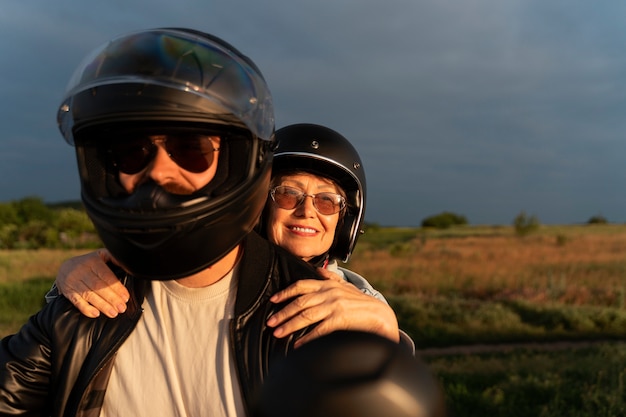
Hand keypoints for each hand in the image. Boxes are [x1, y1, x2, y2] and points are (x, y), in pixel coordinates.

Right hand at [56, 249, 128, 317]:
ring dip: (102, 306)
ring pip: (89, 295)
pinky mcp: (68, 292)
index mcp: (92, 262)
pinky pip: (76, 302)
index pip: (106, 276)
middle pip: (98, 287)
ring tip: (113, 313)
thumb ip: (114, 258)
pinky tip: (95, 314)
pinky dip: (86, 309)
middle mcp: (82, 271)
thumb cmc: (90, 263)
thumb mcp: (101, 255)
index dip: (116, 287)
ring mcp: (73, 282)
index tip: (125, 297)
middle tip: (122, 308)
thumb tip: (128, 265)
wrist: (65, 267)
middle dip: (111, 298)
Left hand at [266, 268, 399, 347]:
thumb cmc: (361, 302)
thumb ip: (331, 277)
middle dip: (283, 313)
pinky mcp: (340, 319)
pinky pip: (319, 329)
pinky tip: (298, 345)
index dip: (285, 292)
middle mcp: (329, 293)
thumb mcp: (346, 286)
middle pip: (300, 302)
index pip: (301, 286)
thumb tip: (319, 269)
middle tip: (270, 322)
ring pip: (306, 315)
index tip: (273, 300)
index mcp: (328, 285)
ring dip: (290, 325)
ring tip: (278, 333)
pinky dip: (307, 338)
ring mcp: (334, 306)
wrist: (380, 315)